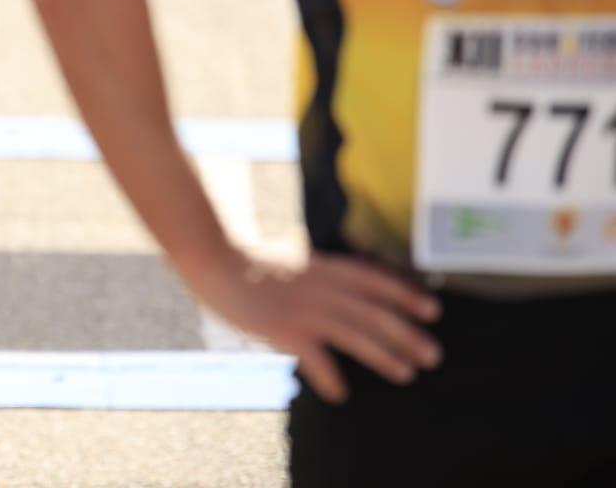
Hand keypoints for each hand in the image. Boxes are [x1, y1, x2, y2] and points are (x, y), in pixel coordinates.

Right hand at [196, 250, 441, 403]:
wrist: (215, 259)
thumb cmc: (246, 258)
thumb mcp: (291, 255)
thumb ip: (315, 269)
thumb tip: (329, 276)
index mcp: (326, 267)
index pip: (377, 281)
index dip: (407, 296)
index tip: (432, 310)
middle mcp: (324, 288)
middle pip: (376, 313)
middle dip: (408, 335)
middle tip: (432, 355)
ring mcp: (306, 309)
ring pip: (358, 335)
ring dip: (385, 356)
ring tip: (405, 373)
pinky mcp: (286, 330)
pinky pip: (318, 360)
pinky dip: (331, 379)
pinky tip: (339, 393)